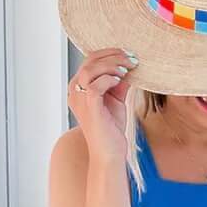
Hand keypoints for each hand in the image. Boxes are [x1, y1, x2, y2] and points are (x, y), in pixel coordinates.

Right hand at [67, 47, 137, 167]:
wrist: (110, 153)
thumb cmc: (111, 128)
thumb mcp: (116, 99)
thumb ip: (118, 82)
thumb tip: (128, 65)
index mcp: (78, 87)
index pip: (90, 60)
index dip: (109, 53)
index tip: (128, 55)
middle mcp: (74, 91)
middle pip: (89, 61)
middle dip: (113, 56)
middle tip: (132, 59)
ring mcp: (79, 99)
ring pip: (90, 70)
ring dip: (112, 65)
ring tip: (128, 69)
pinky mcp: (89, 107)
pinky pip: (95, 85)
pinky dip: (109, 79)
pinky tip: (120, 81)